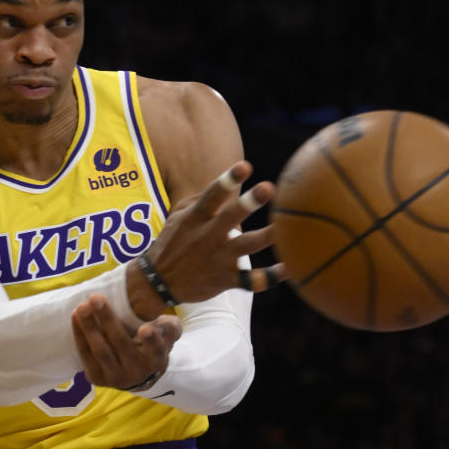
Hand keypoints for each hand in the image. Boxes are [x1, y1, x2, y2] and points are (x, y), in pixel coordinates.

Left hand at [71, 294, 181, 390]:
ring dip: (89, 327)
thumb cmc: (153, 344)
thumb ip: (168, 326)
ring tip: (82, 307)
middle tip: (96, 298)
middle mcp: (137, 373)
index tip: (145, 328)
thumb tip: (156, 319)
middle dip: (107, 320)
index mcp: (156, 360)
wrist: (137, 374)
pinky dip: (79, 335)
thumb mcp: (167, 334)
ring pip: (100, 351)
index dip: (151, 341)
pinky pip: (85, 355)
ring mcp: (115, 378)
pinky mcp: (97, 379)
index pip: (156, 351)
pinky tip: (76, 317)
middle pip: (121, 344)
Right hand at [127, 161, 278, 318]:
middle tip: (268, 187)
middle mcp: (207, 236)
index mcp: (196, 218)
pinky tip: (290, 268)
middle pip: (231, 217)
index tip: (245, 166)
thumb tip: (230, 183)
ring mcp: (217, 259)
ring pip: (246, 246)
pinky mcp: (224, 280)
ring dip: (267, 237)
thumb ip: (204, 199)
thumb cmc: (173, 241)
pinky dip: (270, 277)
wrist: (158, 281)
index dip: (228, 180)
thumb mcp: (180, 216)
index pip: (212, 195)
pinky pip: (250, 281)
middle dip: (249, 202)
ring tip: (287, 229)